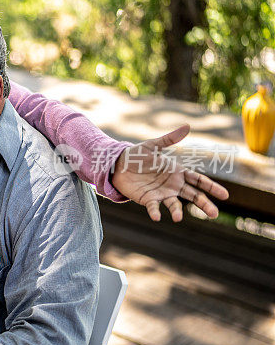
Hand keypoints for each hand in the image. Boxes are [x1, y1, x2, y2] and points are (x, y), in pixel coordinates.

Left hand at [111, 124, 228, 221]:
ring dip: (177, 211)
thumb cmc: (137, 155)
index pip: (199, 180)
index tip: (225, 195)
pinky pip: (153, 207)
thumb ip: (170, 139)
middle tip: (214, 214)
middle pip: (192, 195)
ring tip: (177, 218)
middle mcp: (172, 185)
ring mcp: (161, 193)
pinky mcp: (148, 199)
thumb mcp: (153, 145)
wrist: (118, 165)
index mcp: (177, 172)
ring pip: (174, 204)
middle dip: (204, 204)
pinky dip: (155, 212)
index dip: (211, 187)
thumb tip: (187, 126)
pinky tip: (157, 217)